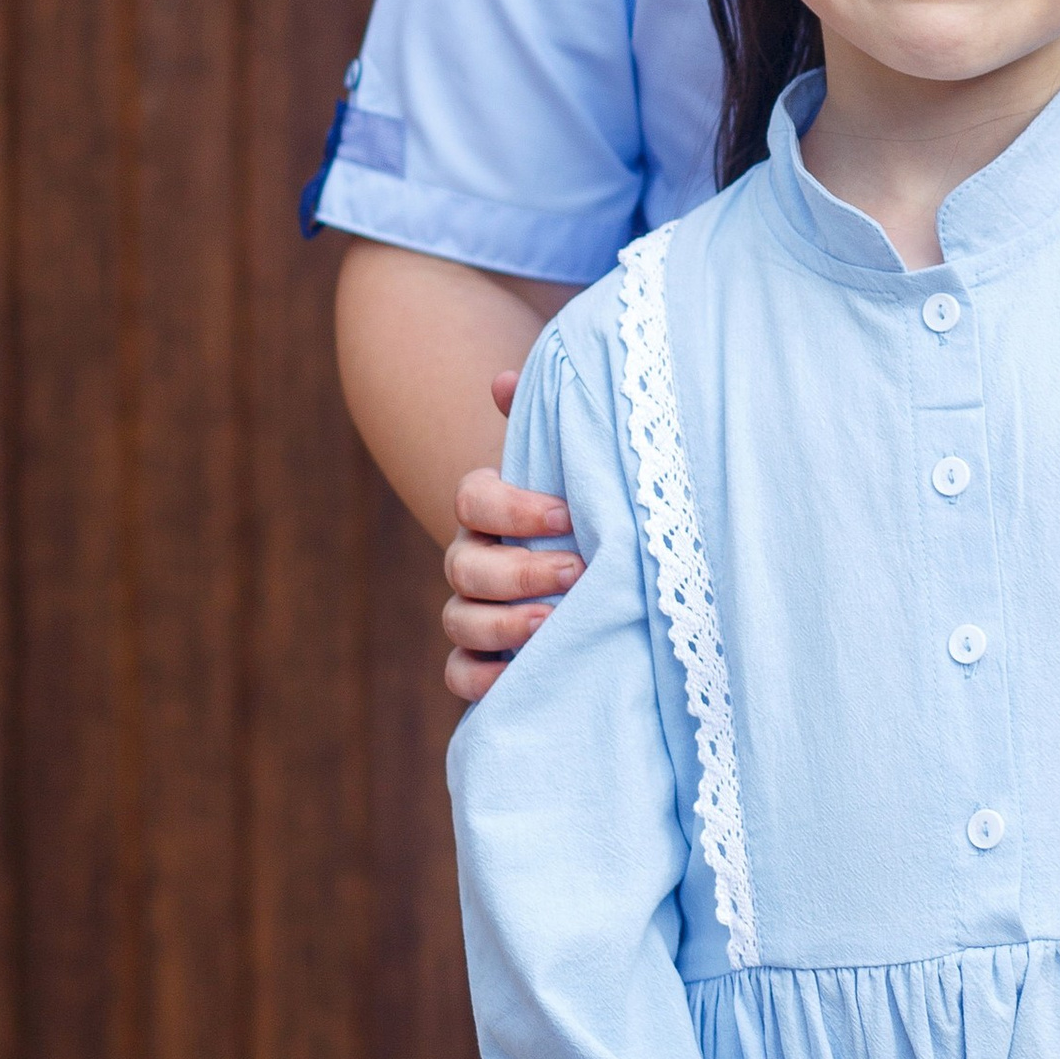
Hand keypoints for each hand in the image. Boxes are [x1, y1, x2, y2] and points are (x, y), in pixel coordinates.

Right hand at [443, 379, 581, 704]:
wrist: (600, 579)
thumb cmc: (586, 513)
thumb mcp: (575, 471)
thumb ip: (548, 426)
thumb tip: (503, 381)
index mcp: (490, 511)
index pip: (473, 499)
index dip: (512, 507)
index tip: (566, 513)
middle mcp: (473, 561)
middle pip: (465, 565)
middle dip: (519, 570)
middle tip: (576, 571)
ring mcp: (473, 613)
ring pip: (459, 619)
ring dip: (504, 623)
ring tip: (554, 623)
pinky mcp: (483, 661)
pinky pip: (459, 674)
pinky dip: (481, 677)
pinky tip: (519, 675)